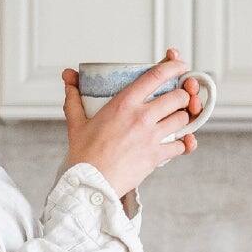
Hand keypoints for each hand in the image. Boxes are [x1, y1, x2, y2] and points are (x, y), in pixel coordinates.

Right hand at [59, 48, 201, 203]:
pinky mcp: (156, 156)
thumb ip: (74, 96)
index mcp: (123, 103)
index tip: (180, 66)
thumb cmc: (83, 155)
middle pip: (177, 97)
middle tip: (179, 100)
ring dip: (183, 119)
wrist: (89, 184)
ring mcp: (151, 137)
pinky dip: (184, 145)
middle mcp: (141, 117)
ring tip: (177, 121)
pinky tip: (179, 144)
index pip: (155, 76)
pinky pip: (181, 146)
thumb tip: (68, 77)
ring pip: (183, 119)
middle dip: (182, 96)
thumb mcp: (76, 122)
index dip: (173, 68)